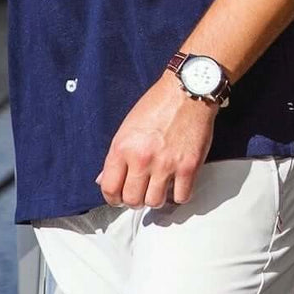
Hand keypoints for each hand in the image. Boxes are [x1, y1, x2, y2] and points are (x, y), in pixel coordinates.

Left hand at [95, 74, 217, 207]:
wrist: (187, 91)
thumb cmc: (158, 105)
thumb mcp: (127, 127)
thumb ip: (115, 156)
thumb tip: (104, 179)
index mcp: (123, 148)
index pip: (110, 188)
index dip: (113, 199)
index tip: (119, 198)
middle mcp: (142, 158)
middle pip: (132, 200)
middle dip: (134, 200)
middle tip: (139, 193)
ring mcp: (166, 164)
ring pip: (155, 202)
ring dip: (156, 199)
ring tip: (158, 188)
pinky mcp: (189, 167)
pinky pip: (181, 197)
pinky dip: (178, 196)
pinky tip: (176, 185)